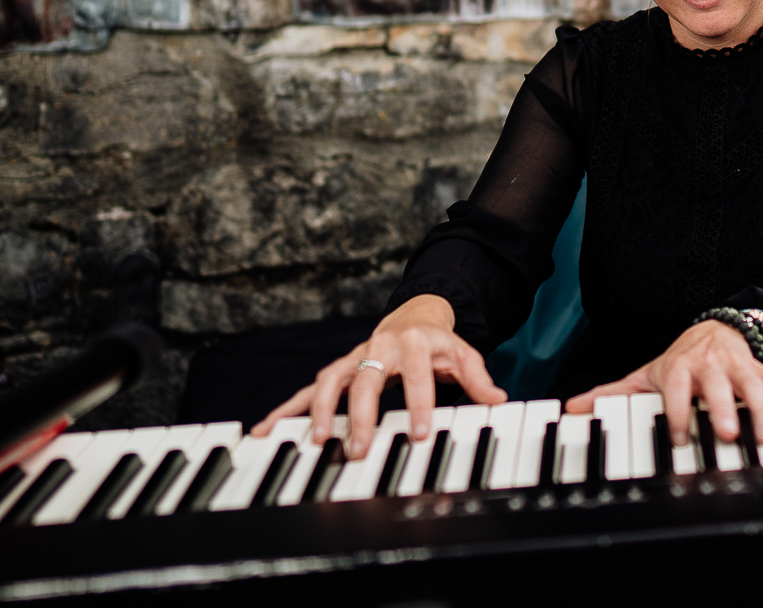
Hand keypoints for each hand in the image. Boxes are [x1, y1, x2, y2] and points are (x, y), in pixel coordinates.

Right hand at [251, 295, 506, 458]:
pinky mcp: (336, 371)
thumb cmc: (438, 343)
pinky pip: (307, 390)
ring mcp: (353, 358)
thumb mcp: (462, 355)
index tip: (420, 433)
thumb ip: (477, 378)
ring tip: (315, 440)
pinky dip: (286, 409)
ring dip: (321, 411)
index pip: (416, 375)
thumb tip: (498, 399)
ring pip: (330, 381)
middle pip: (366, 379)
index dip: (419, 403)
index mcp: (412, 343)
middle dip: (361, 414)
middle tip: (358, 448)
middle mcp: (378, 347)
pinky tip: (264, 430)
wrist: (414, 316)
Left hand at [564, 320, 762, 448]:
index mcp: (680, 368)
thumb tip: (573, 407)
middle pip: (718, 386)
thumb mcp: (646, 375)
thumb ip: (613, 394)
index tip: (681, 435)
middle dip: (723, 408)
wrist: (713, 331)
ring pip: (754, 384)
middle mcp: (710, 367)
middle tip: (729, 432)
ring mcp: (739, 367)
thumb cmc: (679, 363)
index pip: (677, 386)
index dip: (678, 409)